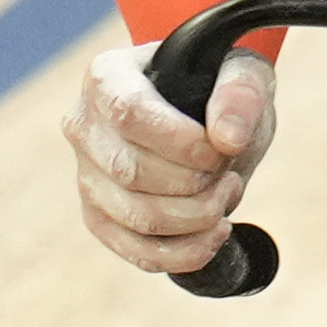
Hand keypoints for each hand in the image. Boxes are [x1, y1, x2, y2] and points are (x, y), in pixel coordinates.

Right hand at [69, 36, 272, 274]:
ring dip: (197, 218)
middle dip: (196, 183)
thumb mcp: (242, 73)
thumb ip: (241, 93)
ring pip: (137, 217)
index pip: (129, 113)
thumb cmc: (217, 89)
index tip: (221, 150)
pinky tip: (215, 235)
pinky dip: (186, 253)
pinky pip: (137, 251)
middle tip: (228, 173)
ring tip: (225, 195)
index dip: (182, 143)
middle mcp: (84, 127)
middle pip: (132, 172)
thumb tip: (228, 138)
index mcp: (107, 78)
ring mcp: (86, 176)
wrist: (207, 120)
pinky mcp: (101, 218)